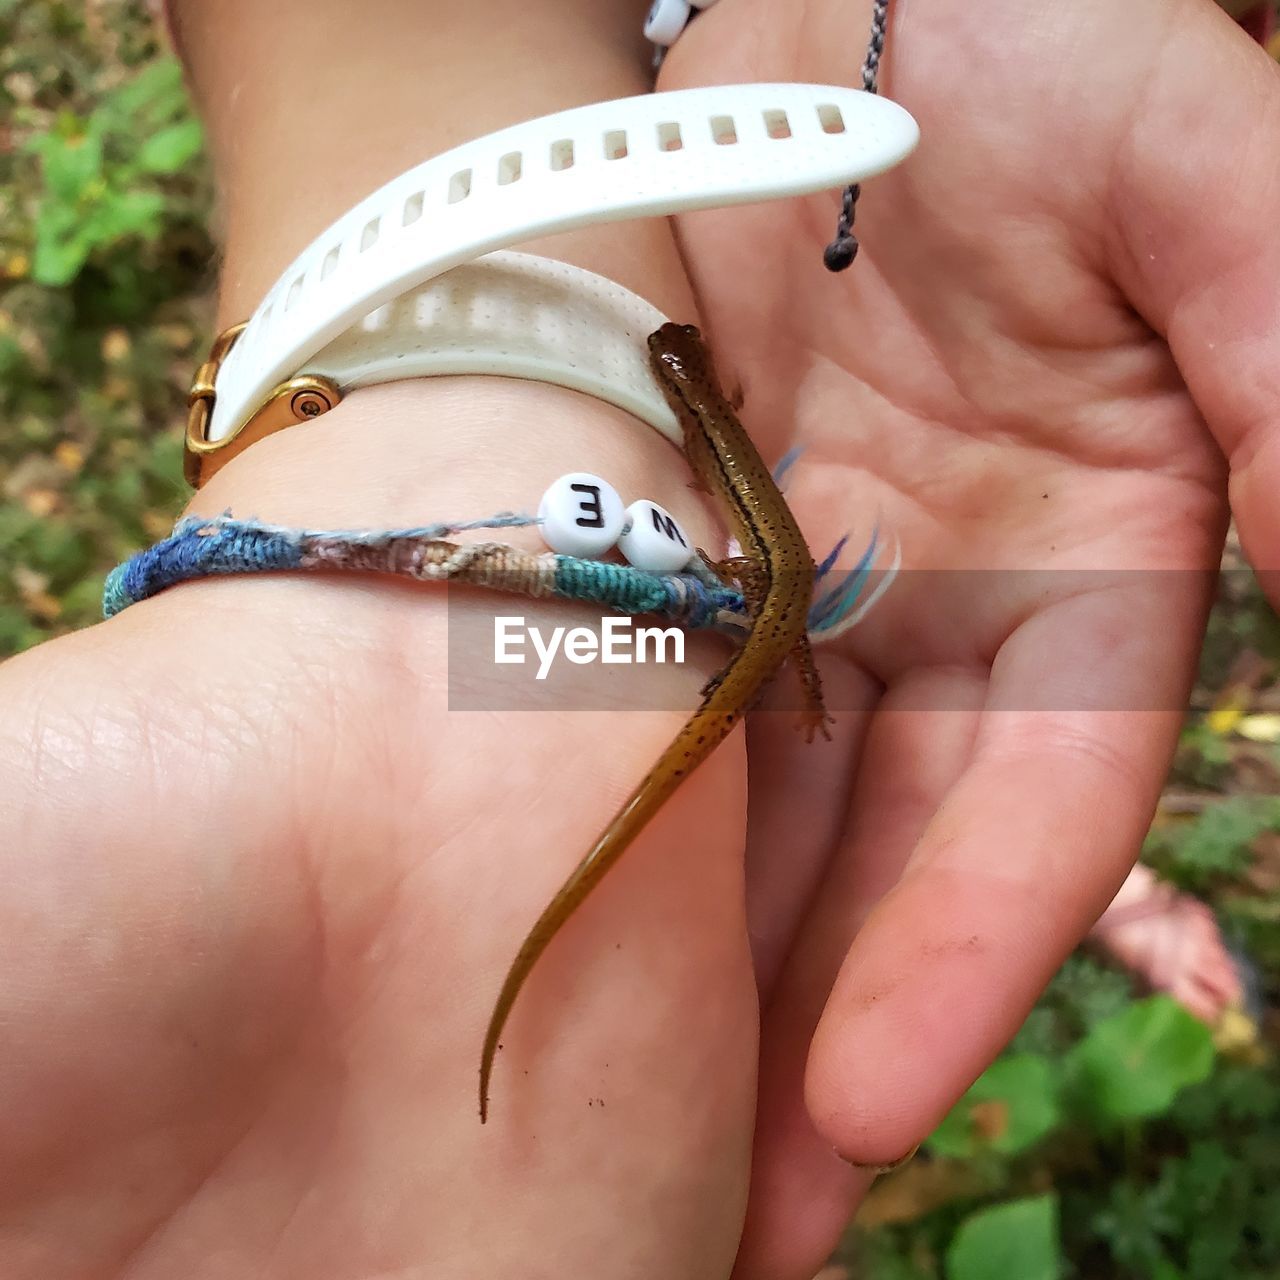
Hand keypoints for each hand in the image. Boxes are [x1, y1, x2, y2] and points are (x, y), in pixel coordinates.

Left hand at [660, 1, 1279, 1273]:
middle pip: (874, 863)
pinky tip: (559, 938)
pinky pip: (638, 699)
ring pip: (753, 812)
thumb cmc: (1034, 47)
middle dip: (811, 1034)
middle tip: (730, 1217)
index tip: (862, 1103)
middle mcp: (934, 600)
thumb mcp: (1207, 181)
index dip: (959, 961)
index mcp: (1081, 562)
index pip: (1028, 814)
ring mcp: (799, 570)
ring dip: (702, 967)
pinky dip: (614, 822)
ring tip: (628, 1145)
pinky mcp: (678, 521)